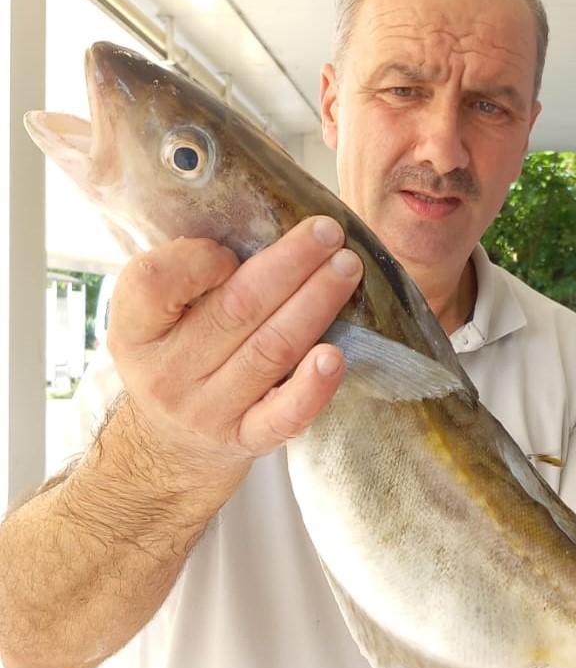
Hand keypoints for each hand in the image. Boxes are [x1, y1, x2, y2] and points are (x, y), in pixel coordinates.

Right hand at [106, 215, 362, 466]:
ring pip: (270, 350)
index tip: (233, 246)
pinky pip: (284, 415)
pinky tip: (336, 356)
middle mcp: (169, 372)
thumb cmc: (176, 360)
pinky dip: (313, 386)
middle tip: (328, 233)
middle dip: (289, 265)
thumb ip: (188, 278)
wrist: (171, 448)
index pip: (154, 284)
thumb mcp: (156, 321)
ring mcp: (209, 410)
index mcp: (137, 331)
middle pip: (236, 310)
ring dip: (314, 304)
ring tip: (346, 270)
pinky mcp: (247, 439)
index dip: (198, 259)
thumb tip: (264, 219)